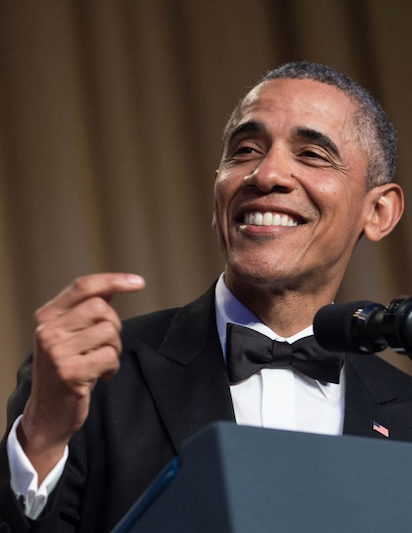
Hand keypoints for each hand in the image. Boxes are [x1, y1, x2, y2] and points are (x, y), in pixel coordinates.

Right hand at [18, 273, 144, 482]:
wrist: (49, 413)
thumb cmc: (67, 369)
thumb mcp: (70, 335)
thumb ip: (87, 310)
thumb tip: (112, 287)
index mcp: (47, 316)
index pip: (83, 286)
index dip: (114, 280)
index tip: (139, 282)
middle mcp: (47, 330)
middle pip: (101, 307)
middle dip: (114, 325)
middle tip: (106, 345)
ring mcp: (56, 351)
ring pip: (109, 331)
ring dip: (115, 349)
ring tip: (102, 362)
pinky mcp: (69, 372)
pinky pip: (110, 356)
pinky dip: (113, 367)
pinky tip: (101, 376)